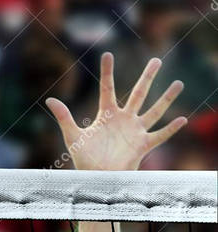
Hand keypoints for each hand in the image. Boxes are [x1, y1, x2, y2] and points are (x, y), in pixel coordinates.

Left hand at [45, 53, 185, 169]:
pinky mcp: (143, 145)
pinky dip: (171, 129)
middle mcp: (123, 119)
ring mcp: (135, 131)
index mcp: (106, 114)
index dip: (107, 71)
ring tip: (179, 83)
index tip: (108, 54)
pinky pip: (160, 135)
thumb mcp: (72, 135)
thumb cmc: (84, 158)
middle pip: (138, 94)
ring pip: (154, 111)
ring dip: (166, 98)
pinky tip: (182, 119)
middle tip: (156, 60)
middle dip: (147, 77)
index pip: (107, 88)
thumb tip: (49, 99)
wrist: (96, 177)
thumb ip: (63, 116)